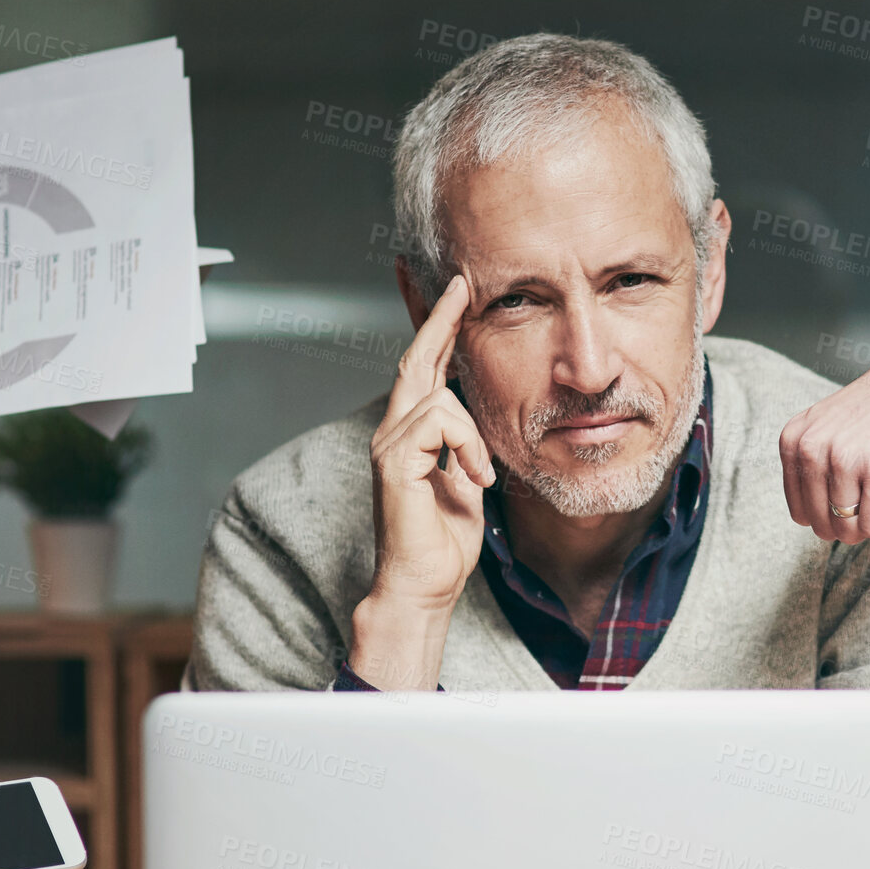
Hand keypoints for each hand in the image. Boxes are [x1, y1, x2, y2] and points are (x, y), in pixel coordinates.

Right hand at [349, 275, 493, 689]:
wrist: (426, 583)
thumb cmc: (444, 540)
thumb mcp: (467, 478)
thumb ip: (466, 443)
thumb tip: (478, 417)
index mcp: (412, 433)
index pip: (422, 368)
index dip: (436, 328)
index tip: (452, 291)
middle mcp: (393, 431)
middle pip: (416, 360)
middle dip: (439, 319)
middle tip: (460, 284)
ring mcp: (388, 444)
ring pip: (438, 397)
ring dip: (472, 436)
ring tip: (481, 477)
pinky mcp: (393, 462)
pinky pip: (438, 423)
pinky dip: (467, 449)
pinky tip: (473, 481)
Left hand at [779, 361, 869, 542]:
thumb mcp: (830, 429)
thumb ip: (816, 468)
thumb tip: (821, 525)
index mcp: (793, 440)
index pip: (800, 512)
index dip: (834, 511)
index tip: (857, 488)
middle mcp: (811, 448)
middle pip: (824, 525)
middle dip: (855, 519)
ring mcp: (843, 460)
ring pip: (851, 530)